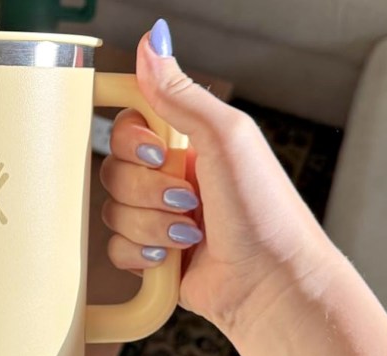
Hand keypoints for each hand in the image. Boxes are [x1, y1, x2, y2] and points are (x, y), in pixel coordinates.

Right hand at [101, 20, 340, 334]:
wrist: (273, 284)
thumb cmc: (265, 212)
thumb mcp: (226, 137)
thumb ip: (181, 92)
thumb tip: (154, 40)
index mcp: (187, 144)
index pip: (126, 127)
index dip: (130, 142)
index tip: (157, 152)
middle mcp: (170, 178)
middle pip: (113, 171)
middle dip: (148, 190)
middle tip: (186, 199)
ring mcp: (160, 219)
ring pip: (113, 212)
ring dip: (151, 225)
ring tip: (190, 234)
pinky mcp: (152, 257)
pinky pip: (116, 249)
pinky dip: (142, 255)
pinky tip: (172, 258)